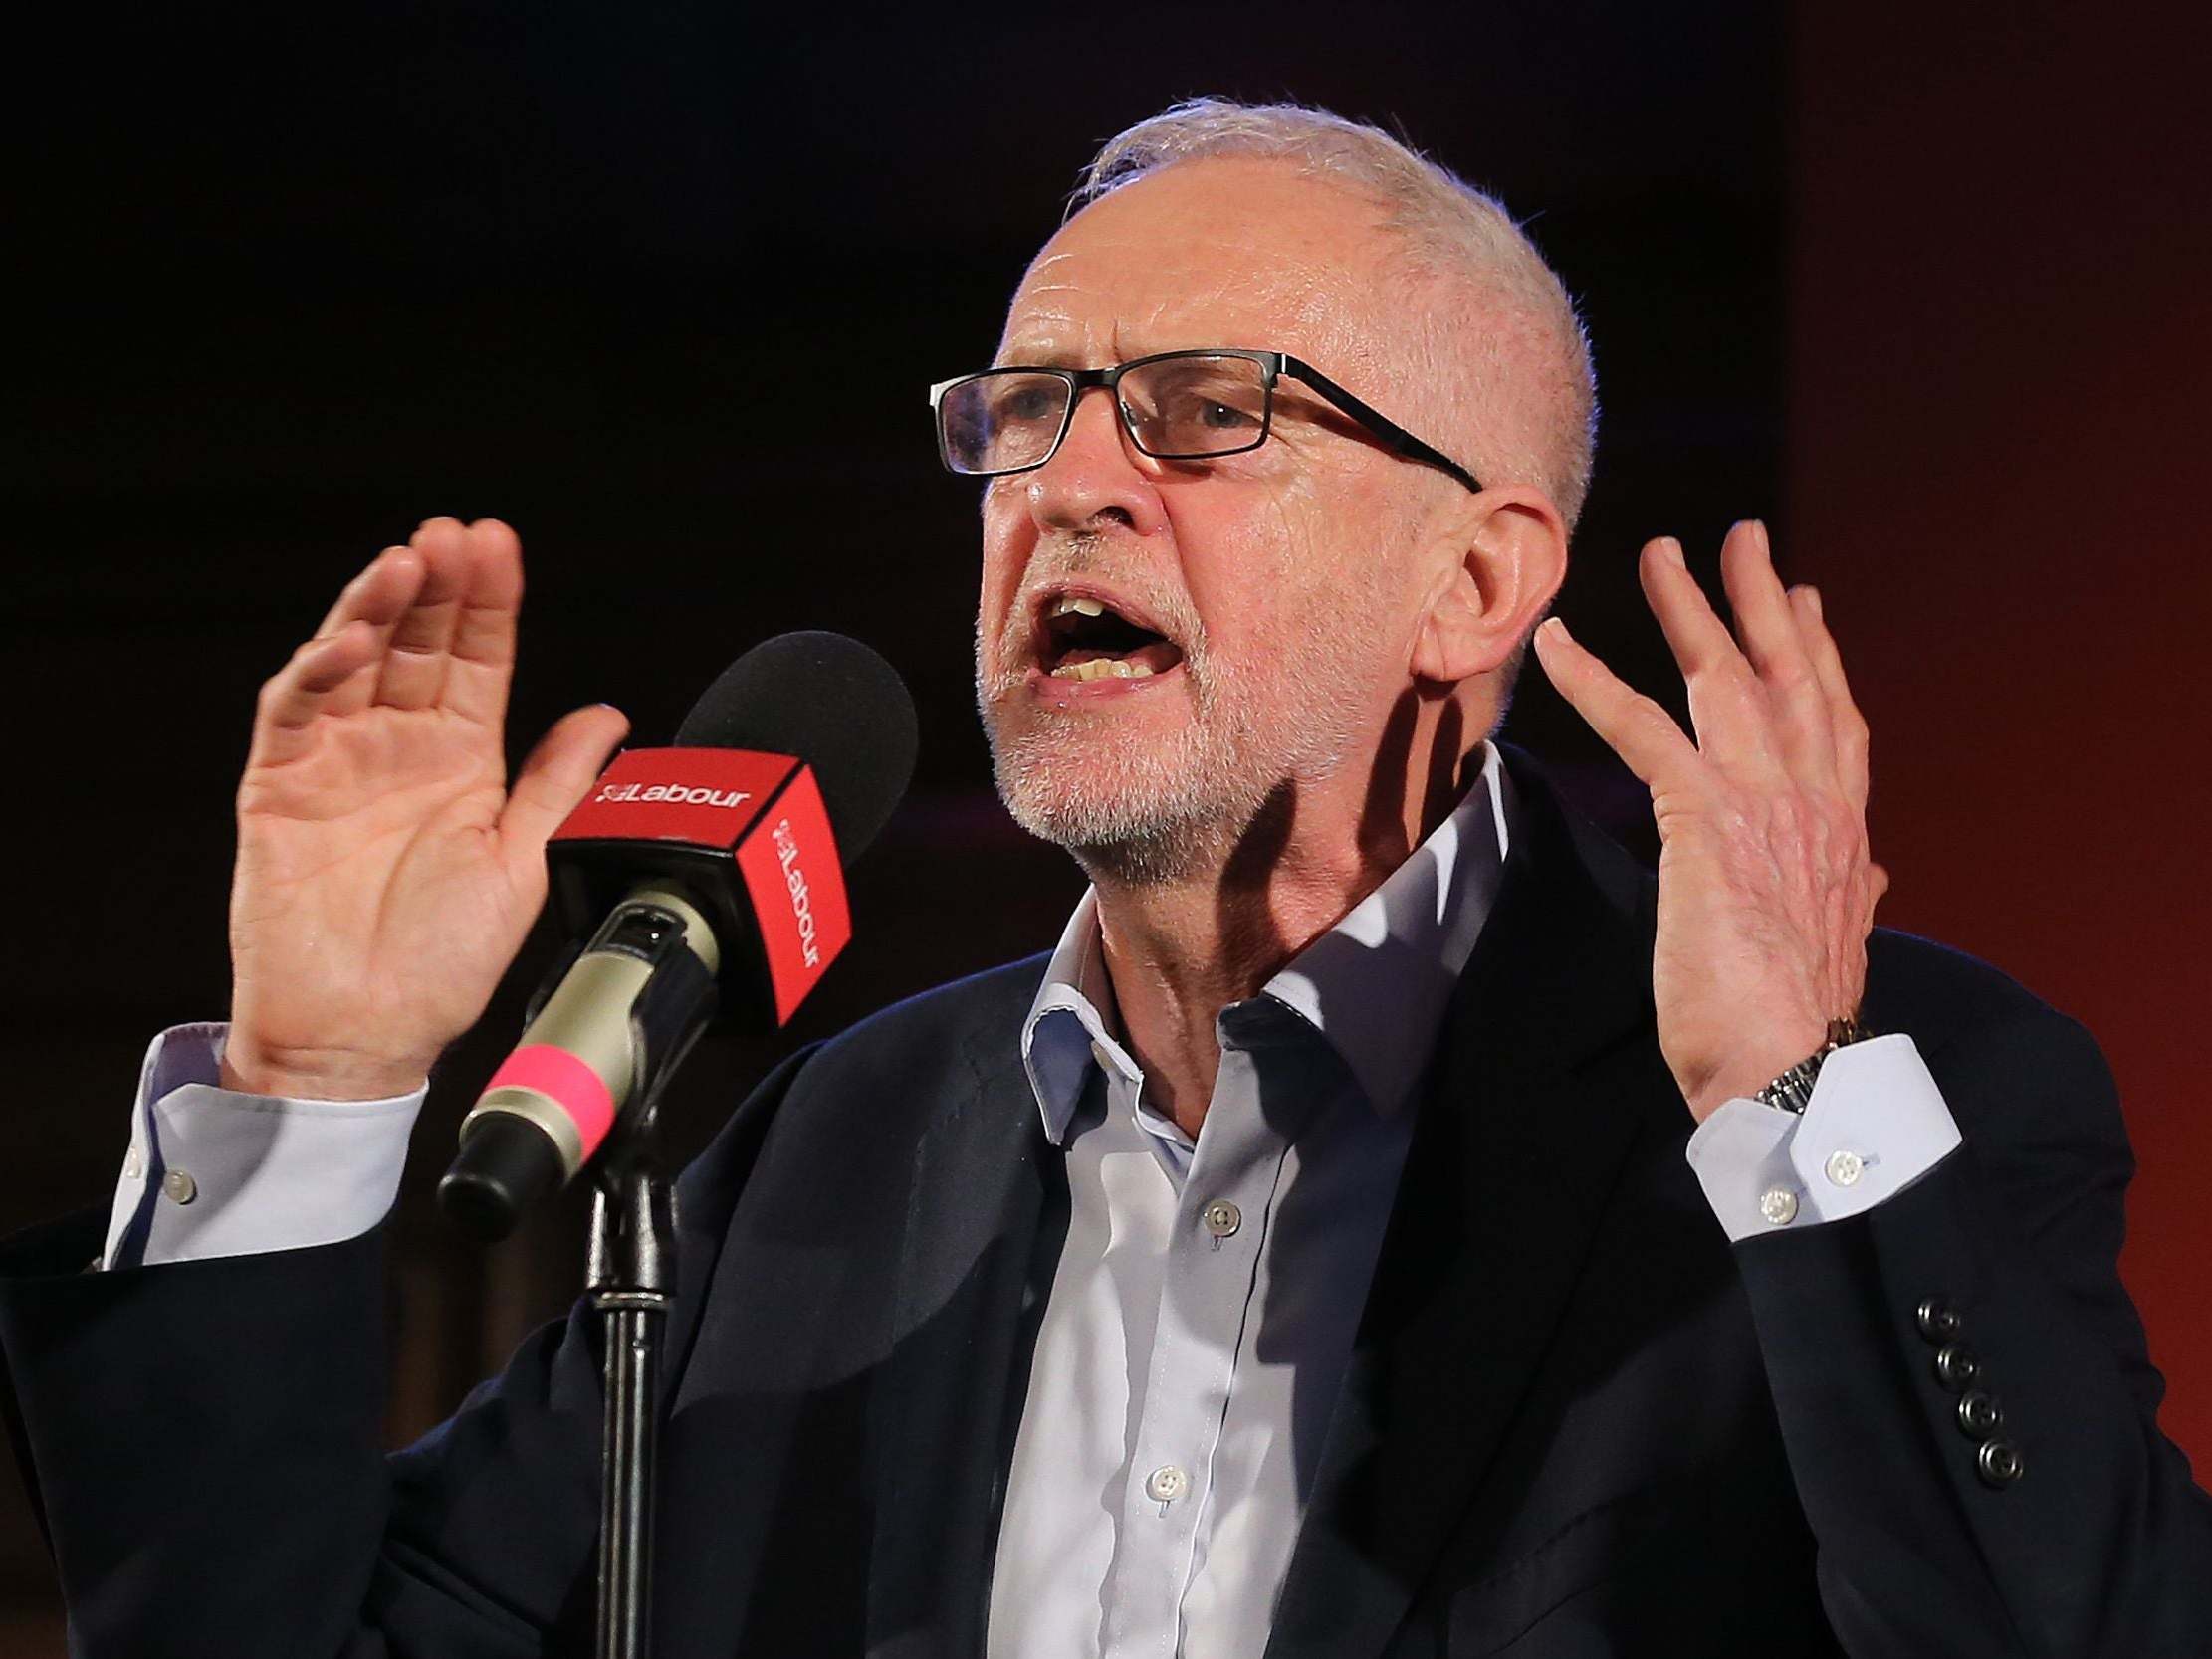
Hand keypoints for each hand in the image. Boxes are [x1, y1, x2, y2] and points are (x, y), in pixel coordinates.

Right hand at [224, 517, 628, 1098]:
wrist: (364, 1036)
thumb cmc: (440, 965)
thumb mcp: (522, 862)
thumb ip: (560, 785)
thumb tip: (610, 717)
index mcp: (463, 760)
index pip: (477, 660)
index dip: (489, 603)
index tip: (501, 547)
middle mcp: (399, 747)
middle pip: (417, 642)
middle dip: (435, 584)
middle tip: (454, 536)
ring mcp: (337, 760)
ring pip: (353, 659)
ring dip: (376, 608)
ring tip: (408, 563)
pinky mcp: (280, 785)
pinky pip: (294, 712)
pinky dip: (319, 671)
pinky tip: (350, 641)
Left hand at [1530, 521, 1886, 1121]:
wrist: (1791, 1064)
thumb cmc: (1799, 1021)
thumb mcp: (1843, 942)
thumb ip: (1856, 894)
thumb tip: (1876, 879)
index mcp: (1845, 830)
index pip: (1834, 721)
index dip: (1819, 655)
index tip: (1807, 603)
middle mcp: (1813, 799)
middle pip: (1789, 673)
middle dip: (1762, 598)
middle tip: (1740, 537)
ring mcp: (1762, 801)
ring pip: (1723, 678)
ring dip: (1687, 606)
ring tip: (1658, 551)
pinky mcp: (1703, 819)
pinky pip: (1641, 726)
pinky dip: (1595, 679)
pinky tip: (1557, 641)